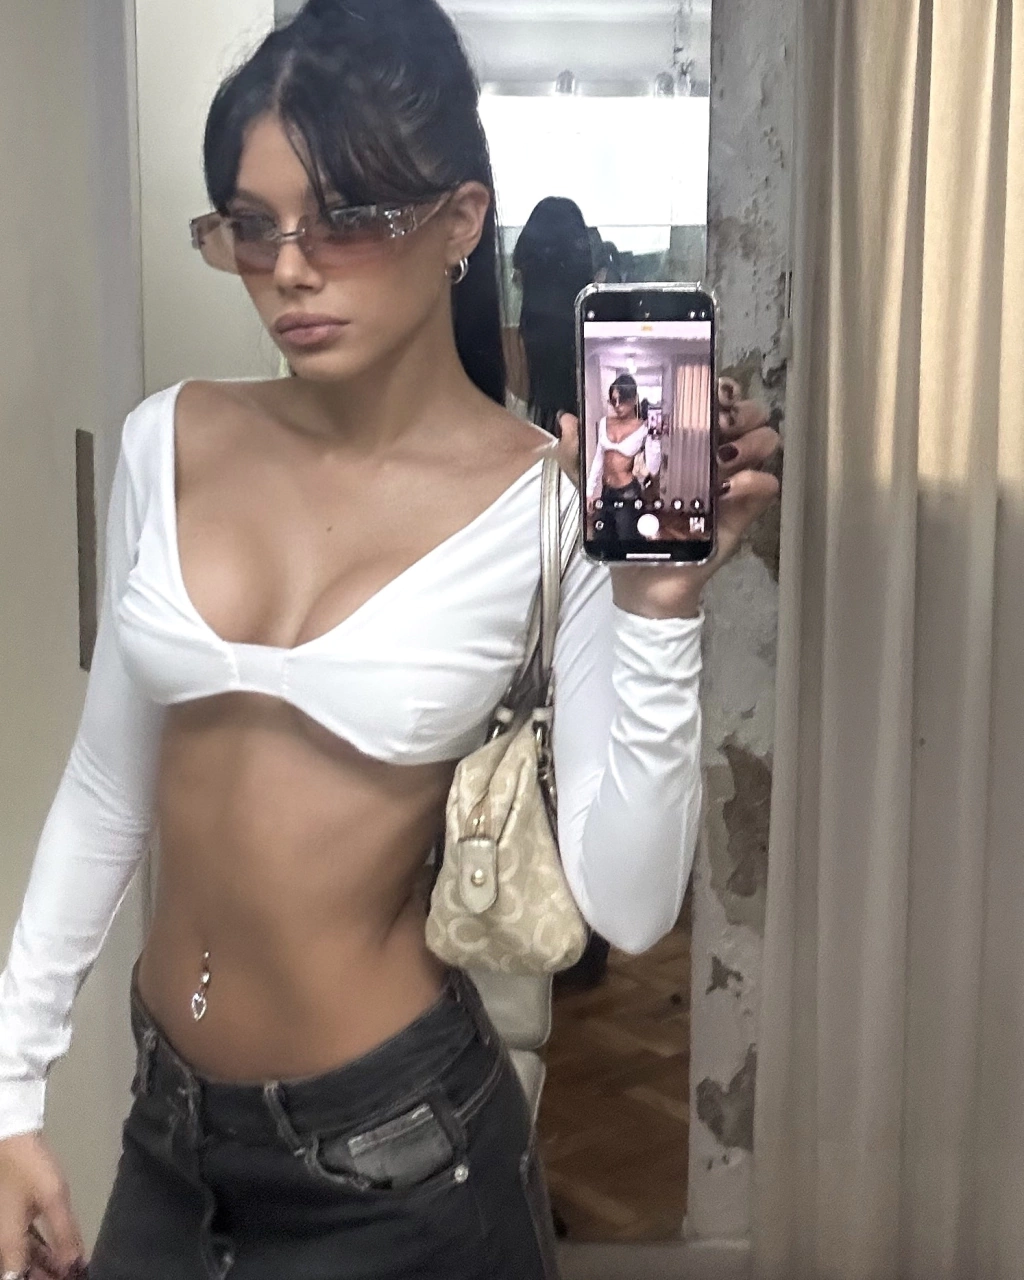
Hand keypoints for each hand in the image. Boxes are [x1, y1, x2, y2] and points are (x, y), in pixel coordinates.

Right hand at [0, 1134, 84, 1279]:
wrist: (8, 1135)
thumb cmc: (28, 1166)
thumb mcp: (53, 1197)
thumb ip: (65, 1233)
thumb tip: (75, 1265)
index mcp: (8, 1245)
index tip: (67, 1279)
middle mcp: (3, 1242)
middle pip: (21, 1271)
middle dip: (46, 1275)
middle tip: (72, 1273)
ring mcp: (5, 1229)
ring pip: (22, 1258)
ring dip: (44, 1266)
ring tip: (70, 1267)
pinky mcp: (9, 1218)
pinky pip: (23, 1243)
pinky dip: (40, 1250)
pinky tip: (58, 1249)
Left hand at [557, 377, 779, 618]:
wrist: (641, 579)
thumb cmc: (625, 527)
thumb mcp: (595, 487)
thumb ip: (579, 454)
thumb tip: (568, 420)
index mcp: (684, 440)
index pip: (715, 396)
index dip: (720, 386)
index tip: (708, 390)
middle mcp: (713, 453)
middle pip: (749, 411)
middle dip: (738, 411)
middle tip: (714, 427)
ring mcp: (732, 480)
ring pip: (765, 440)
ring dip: (749, 442)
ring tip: (719, 460)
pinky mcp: (742, 511)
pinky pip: (767, 484)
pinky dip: (753, 481)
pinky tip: (725, 491)